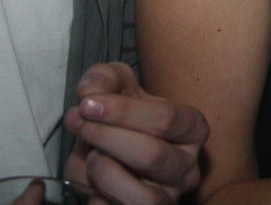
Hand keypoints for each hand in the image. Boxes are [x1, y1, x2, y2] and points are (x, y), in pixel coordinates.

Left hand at [63, 61, 208, 204]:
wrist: (112, 157)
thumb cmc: (123, 119)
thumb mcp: (116, 87)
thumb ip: (103, 79)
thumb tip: (90, 92)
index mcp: (192, 130)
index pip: (166, 119)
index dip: (122, 111)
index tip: (88, 103)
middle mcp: (187, 168)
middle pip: (152, 155)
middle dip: (106, 137)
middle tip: (78, 124)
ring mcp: (167, 199)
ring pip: (142, 197)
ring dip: (104, 171)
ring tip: (90, 156)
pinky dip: (95, 196)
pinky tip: (89, 180)